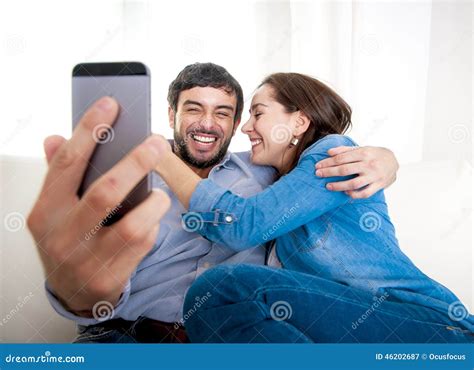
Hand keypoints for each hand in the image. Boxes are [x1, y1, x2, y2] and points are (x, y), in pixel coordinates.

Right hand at [27, 97, 170, 315]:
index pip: (67, 163)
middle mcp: (62, 235)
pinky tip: (151, 221)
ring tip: (160, 194)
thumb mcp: (56, 210)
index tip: (110, 103)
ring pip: (132, 225)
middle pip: (106, 191)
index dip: (89, 130)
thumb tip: (56, 138)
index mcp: (45, 211)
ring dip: (154, 203)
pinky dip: (152, 227)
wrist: (71, 294)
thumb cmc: (67, 238)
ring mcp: (87, 260)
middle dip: (136, 162)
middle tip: (159, 142)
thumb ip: (59, 175)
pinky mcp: (111, 278)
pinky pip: (142, 245)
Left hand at [315, 146, 398, 198]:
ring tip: (328, 186)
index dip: (328, 162)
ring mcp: (374, 176)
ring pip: (353, 183)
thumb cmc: (374, 155)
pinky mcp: (378, 185)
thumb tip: (329, 152)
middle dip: (329, 172)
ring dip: (339, 186)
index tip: (317, 166)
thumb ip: (345, 150)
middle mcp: (368, 164)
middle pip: (345, 170)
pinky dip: (354, 194)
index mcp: (363, 153)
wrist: (394, 161)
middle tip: (318, 174)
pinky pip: (364, 193)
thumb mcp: (361, 148)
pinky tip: (345, 192)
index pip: (341, 158)